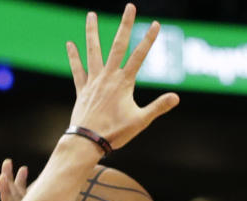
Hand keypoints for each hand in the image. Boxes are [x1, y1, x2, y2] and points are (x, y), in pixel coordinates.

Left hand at [66, 6, 178, 150]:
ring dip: (92, 32)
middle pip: (118, 45)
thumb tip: (176, 97)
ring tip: (91, 14)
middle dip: (125, 24)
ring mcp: (94, 81)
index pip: (140, 56)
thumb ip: (158, 107)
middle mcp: (108, 76)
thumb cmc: (115, 133)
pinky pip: (77, 70)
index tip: (155, 24)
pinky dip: (73, 57)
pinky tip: (69, 44)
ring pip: (93, 51)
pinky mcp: (82, 90)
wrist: (87, 142)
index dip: (149, 39)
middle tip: (130, 6)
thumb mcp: (140, 121)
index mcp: (124, 82)